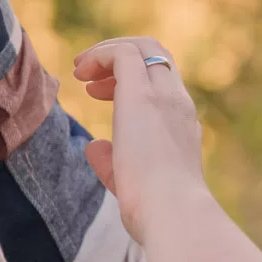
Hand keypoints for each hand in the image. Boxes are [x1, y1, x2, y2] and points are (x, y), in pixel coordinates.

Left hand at [73, 36, 206, 243]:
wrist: (172, 214)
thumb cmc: (155, 209)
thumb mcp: (131, 181)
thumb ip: (113, 162)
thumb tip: (95, 147)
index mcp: (181, 124)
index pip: (161, 80)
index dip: (127, 77)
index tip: (99, 93)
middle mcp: (178, 103)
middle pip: (157, 55)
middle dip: (119, 55)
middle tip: (87, 73)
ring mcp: (164, 97)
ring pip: (145, 47)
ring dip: (108, 51)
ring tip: (80, 68)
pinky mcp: (143, 96)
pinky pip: (124, 54)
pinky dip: (100, 54)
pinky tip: (81, 71)